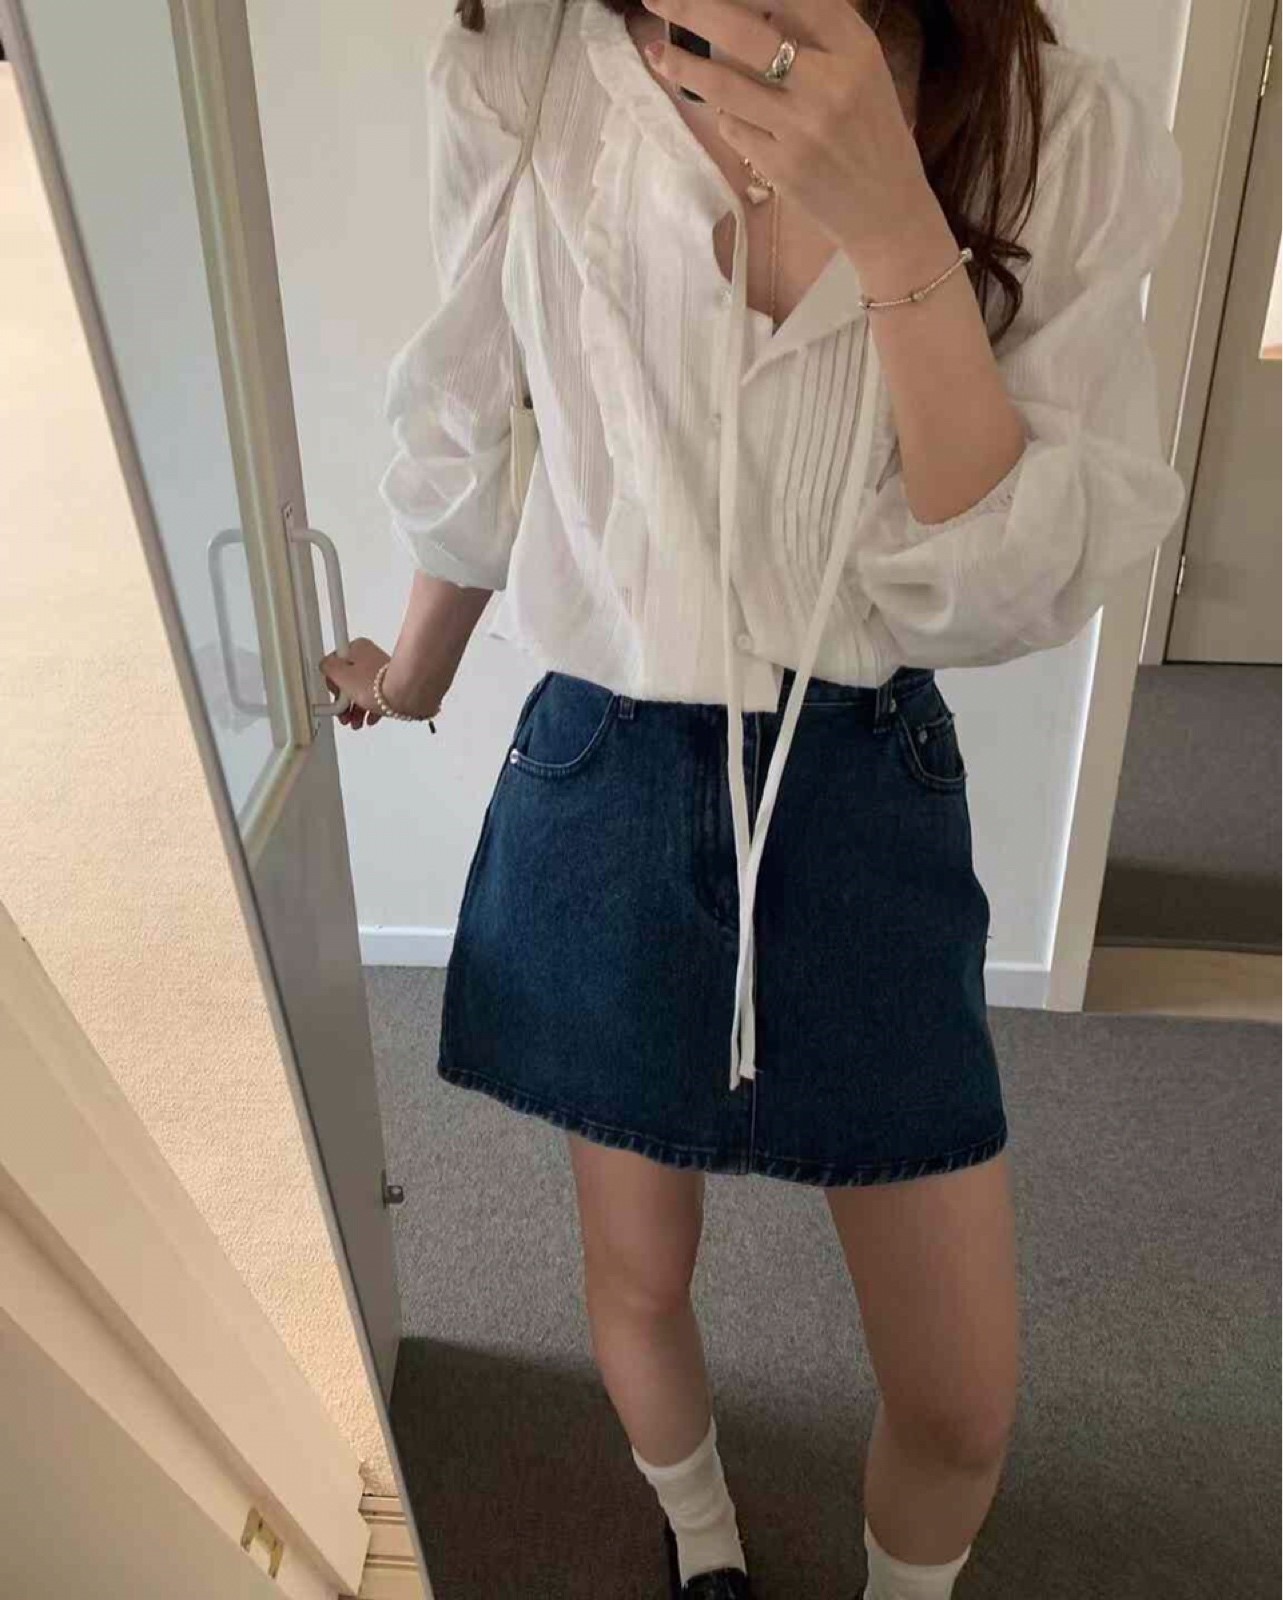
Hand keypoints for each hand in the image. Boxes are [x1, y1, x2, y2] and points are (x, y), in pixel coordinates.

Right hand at [320, 637, 388, 730]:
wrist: (405, 695)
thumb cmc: (377, 686)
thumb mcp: (340, 675)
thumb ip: (327, 668)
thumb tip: (325, 665)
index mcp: (357, 648)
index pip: (335, 666)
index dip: (333, 685)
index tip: (334, 697)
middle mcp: (370, 656)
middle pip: (349, 680)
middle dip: (345, 700)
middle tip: (344, 712)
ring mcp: (382, 671)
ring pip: (362, 689)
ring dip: (356, 708)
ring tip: (355, 721)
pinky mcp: (393, 684)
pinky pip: (376, 696)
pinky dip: (371, 708)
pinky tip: (369, 718)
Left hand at [638, 0, 943, 270]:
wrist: (887, 209)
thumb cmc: (871, 130)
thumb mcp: (860, 69)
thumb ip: (814, 34)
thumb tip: (749, 7)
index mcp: (855, 47)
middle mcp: (829, 83)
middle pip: (745, 33)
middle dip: (692, 8)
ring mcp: (802, 128)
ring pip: (725, 84)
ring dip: (684, 65)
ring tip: (656, 52)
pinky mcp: (781, 166)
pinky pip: (733, 127)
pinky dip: (726, 115)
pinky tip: (734, 115)